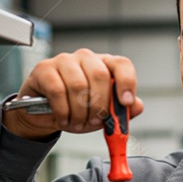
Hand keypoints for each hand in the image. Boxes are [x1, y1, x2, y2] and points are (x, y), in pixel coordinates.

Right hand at [3, 49, 143, 139]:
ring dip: (80, 112)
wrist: (45, 113)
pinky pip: (58, 90)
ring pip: (78, 85)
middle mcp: (86, 58)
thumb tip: (137, 106)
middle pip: (100, 75)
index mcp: (104, 65)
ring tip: (77, 123)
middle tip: (95, 122)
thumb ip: (120, 110)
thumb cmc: (76, 109)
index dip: (126, 82)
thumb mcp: (101, 113)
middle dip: (99, 105)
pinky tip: (64, 119)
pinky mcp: (44, 69)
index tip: (126, 103)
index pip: (121, 64)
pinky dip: (63, 111)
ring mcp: (64, 60)